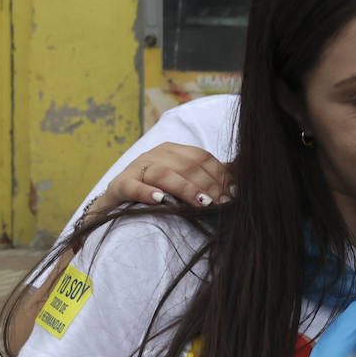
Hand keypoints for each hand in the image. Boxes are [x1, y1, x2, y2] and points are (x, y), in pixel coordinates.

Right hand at [93, 143, 233, 214]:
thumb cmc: (157, 193)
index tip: (233, 193)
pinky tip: (159, 200)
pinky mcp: (118, 185)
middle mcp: (155, 155)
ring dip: (185, 188)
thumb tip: (238, 174)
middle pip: (186, 165)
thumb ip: (207, 177)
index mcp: (173, 151)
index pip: (201, 157)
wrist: (117, 205)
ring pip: (163, 173)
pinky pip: (132, 186)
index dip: (219, 174)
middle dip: (207, 184)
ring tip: (201, 203)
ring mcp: (135, 168)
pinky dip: (145, 191)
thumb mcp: (183, 182)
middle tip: (221, 203)